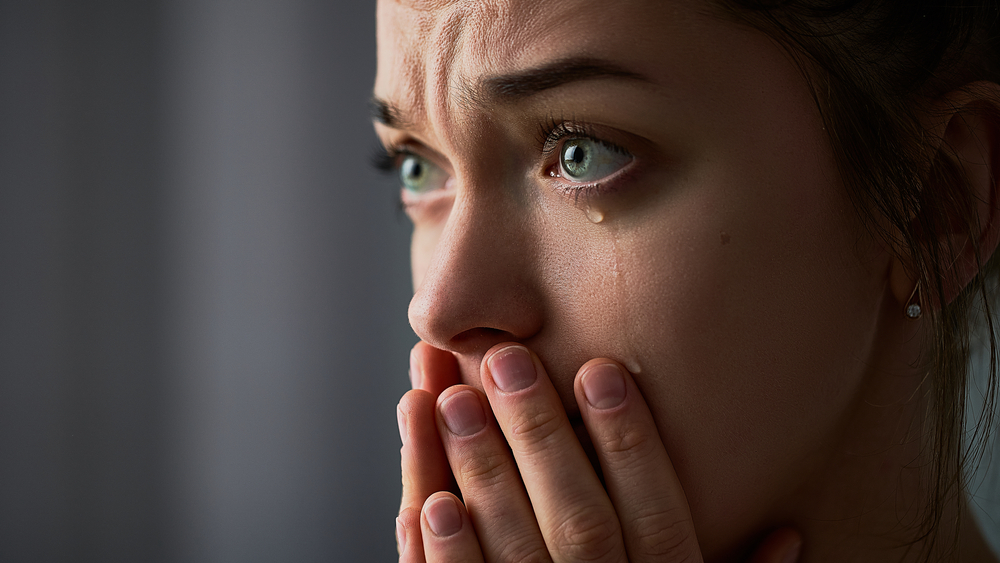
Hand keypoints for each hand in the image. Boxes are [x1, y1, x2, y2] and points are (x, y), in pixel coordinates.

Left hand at [395, 341, 801, 561]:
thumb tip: (793, 535)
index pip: (660, 515)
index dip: (631, 443)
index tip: (600, 370)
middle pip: (579, 520)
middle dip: (540, 437)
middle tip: (506, 360)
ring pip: (515, 554)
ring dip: (479, 476)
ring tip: (451, 401)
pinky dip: (445, 559)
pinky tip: (425, 502)